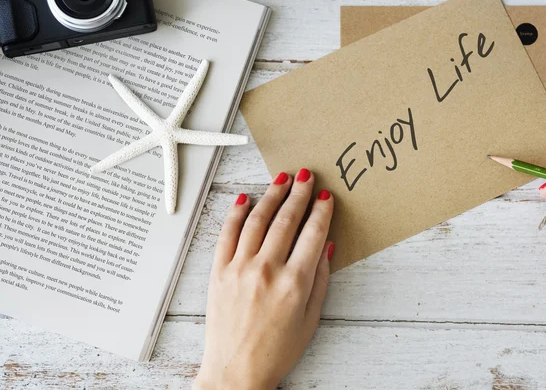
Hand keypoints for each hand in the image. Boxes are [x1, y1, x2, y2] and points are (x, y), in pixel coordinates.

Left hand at [194, 168, 334, 389]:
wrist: (236, 371)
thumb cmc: (277, 350)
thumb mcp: (311, 318)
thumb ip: (320, 278)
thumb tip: (326, 244)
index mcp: (294, 283)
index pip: (312, 233)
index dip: (321, 210)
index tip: (325, 195)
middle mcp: (267, 270)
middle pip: (286, 220)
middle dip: (298, 193)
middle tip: (306, 175)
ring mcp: (239, 268)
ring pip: (257, 220)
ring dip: (271, 195)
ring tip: (281, 178)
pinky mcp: (218, 271)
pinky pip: (226, 233)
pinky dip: (236, 213)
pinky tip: (245, 199)